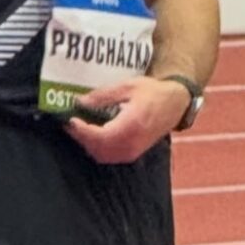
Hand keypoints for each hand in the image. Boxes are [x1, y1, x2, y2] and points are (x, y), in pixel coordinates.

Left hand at [64, 77, 190, 163]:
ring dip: (88, 144)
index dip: (82, 131)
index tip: (70, 120)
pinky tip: (92, 136)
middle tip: (69, 124)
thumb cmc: (153, 92)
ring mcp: (134, 150)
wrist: (175, 104)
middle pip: (98, 148)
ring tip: (78, 129)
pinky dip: (97, 149)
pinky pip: (110, 157)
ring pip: (102, 155)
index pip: (100, 136)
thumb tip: (80, 102)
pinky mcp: (134, 153)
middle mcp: (133, 142)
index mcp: (132, 125)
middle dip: (81, 137)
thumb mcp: (127, 87)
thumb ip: (102, 95)